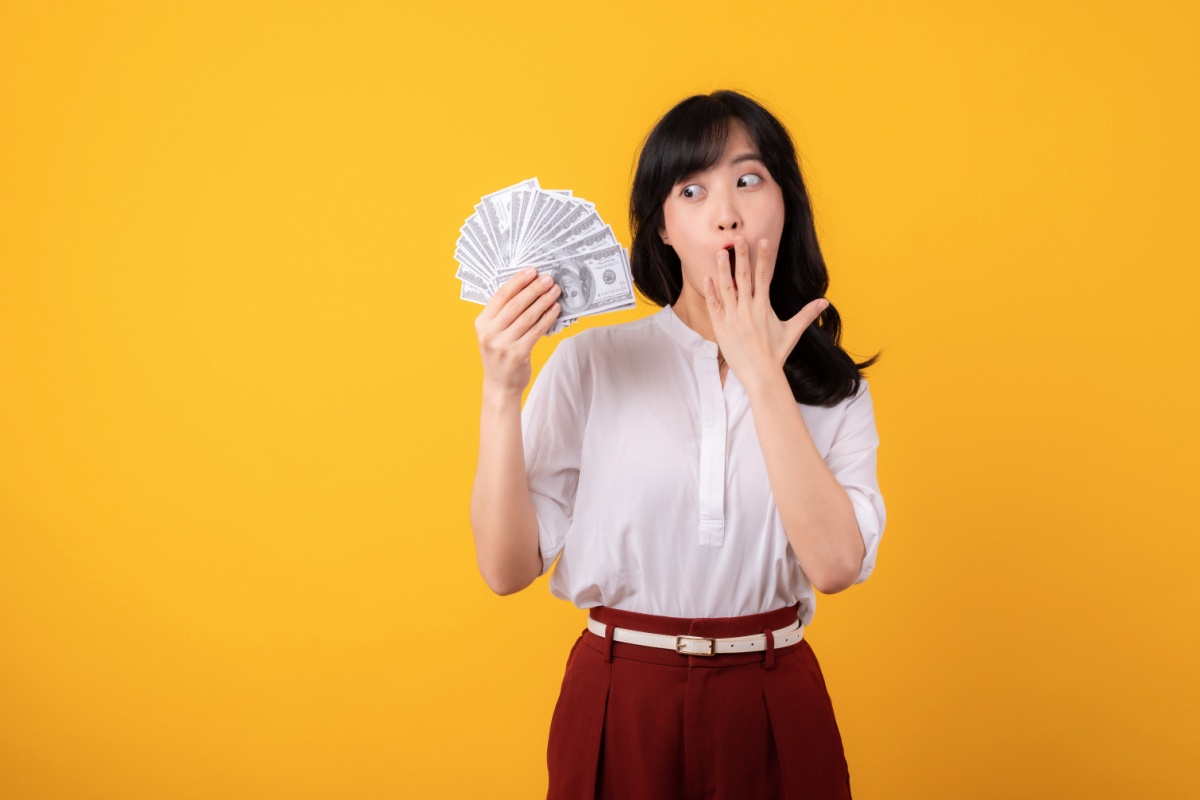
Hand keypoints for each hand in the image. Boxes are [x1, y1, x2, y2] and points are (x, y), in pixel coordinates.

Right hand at [474, 268, 561, 395]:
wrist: (500, 385)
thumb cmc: (499, 355)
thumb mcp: (493, 333)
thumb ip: (504, 314)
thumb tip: (528, 288)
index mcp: (481, 323)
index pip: (501, 296)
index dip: (518, 281)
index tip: (532, 271)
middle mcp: (489, 333)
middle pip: (515, 304)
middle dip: (534, 289)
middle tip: (548, 279)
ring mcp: (503, 344)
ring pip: (528, 316)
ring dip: (544, 301)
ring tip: (555, 291)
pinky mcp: (518, 354)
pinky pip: (536, 331)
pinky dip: (547, 318)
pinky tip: (555, 309)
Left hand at [703, 237, 828, 387]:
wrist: (760, 374)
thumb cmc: (776, 353)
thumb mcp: (792, 332)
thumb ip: (807, 314)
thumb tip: (825, 303)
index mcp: (764, 307)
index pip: (764, 276)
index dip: (764, 257)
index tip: (763, 241)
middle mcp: (748, 309)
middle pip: (744, 277)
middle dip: (741, 257)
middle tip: (738, 239)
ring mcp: (733, 317)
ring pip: (727, 288)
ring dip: (723, 269)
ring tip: (720, 252)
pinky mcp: (721, 326)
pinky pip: (714, 305)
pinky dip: (711, 291)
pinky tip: (707, 277)